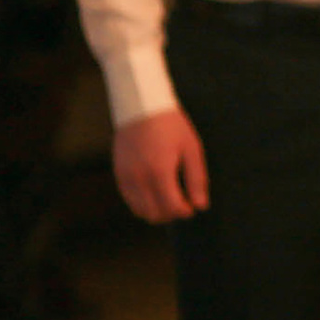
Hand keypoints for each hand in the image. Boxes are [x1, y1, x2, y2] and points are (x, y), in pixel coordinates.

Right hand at [114, 107, 208, 222]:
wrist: (141, 106)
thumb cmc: (171, 125)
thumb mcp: (191, 149)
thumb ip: (197, 179)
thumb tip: (201, 205)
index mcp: (160, 172)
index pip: (172, 207)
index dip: (185, 211)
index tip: (193, 206)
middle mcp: (139, 178)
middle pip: (154, 214)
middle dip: (171, 214)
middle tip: (183, 204)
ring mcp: (126, 177)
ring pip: (139, 211)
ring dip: (156, 211)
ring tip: (170, 199)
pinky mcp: (118, 173)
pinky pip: (129, 200)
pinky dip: (143, 203)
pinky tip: (155, 193)